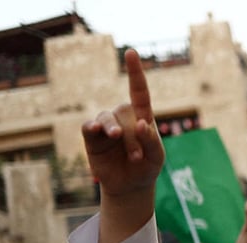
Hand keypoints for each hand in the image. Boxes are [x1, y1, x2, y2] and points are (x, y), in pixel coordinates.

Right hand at [81, 49, 163, 199]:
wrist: (130, 186)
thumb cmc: (147, 167)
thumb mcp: (157, 157)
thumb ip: (152, 140)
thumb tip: (141, 124)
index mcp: (142, 116)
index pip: (138, 90)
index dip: (135, 72)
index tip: (130, 52)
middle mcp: (122, 117)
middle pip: (124, 112)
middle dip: (132, 136)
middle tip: (138, 157)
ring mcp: (106, 126)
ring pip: (106, 118)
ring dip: (115, 131)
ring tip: (127, 150)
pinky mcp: (92, 138)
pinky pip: (88, 127)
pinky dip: (92, 127)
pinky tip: (96, 130)